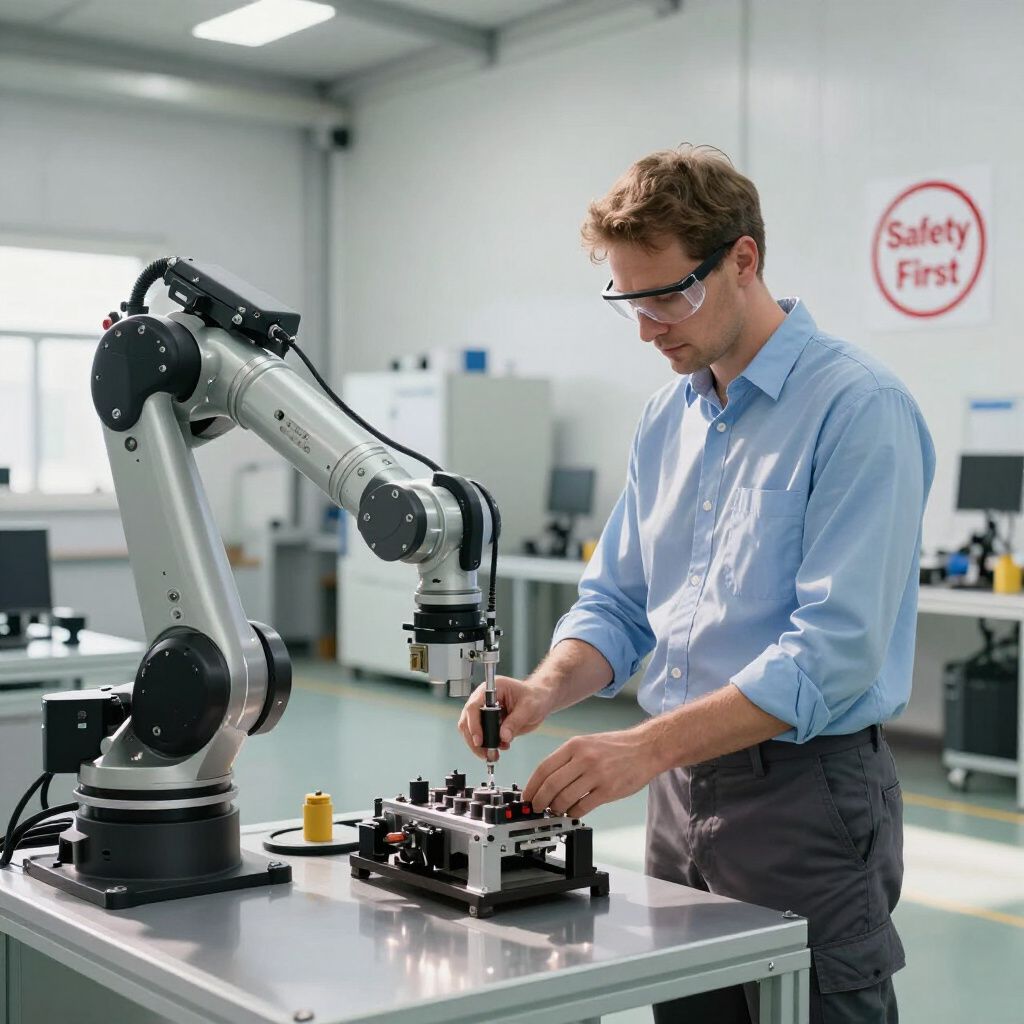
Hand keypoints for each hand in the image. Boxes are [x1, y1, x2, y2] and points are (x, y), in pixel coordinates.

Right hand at [457, 675, 553, 760]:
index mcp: (492, 688)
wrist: (540, 700)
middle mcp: (484, 698)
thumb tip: (503, 737)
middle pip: (467, 720)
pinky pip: (481, 735)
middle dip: (474, 739)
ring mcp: (484, 710)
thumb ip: (515, 722)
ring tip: (493, 754)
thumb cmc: (535, 697)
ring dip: (479, 745)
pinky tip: (501, 747)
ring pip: (471, 730)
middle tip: (485, 753)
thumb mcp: (529, 708)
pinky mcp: (488, 721)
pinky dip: (487, 745)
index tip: (479, 741)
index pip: (474, 706)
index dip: (473, 724)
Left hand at [523, 727, 661, 817]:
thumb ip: (567, 759)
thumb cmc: (616, 747)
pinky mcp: (608, 790)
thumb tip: (546, 780)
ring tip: (555, 810)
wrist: (646, 748)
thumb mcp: (587, 743)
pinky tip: (572, 812)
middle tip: (537, 808)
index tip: (527, 796)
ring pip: (565, 798)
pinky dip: (573, 812)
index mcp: (574, 746)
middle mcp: (583, 758)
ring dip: (556, 808)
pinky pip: (583, 806)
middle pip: (551, 785)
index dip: (532, 785)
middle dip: (539, 801)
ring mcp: (596, 775)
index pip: (544, 768)